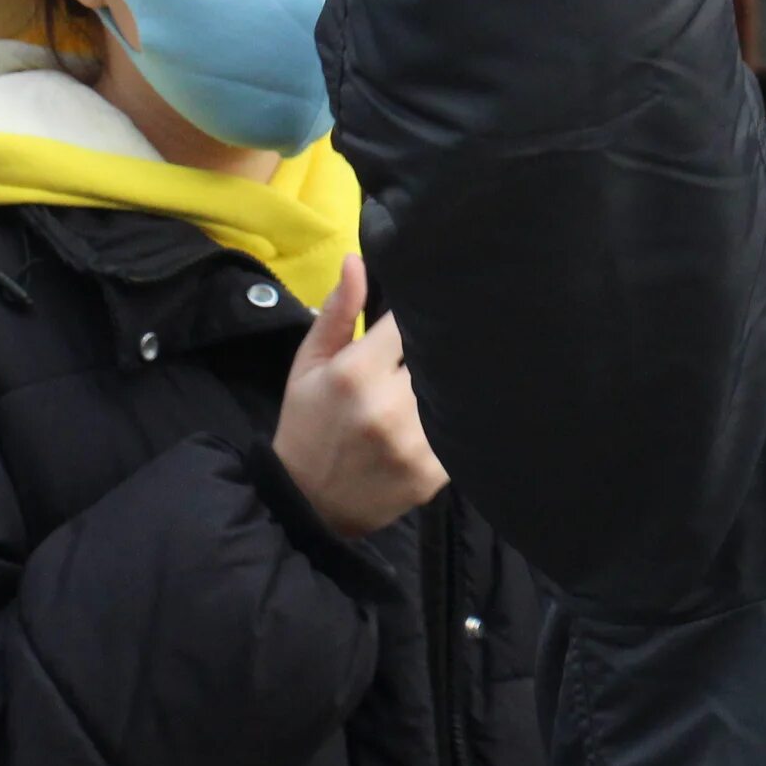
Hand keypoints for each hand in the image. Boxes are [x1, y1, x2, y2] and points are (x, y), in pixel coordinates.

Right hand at [271, 259, 447, 537]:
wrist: (308, 504)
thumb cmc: (306, 424)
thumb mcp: (309, 366)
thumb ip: (337, 312)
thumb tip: (357, 261)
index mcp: (356, 372)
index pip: (411, 321)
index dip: (422, 312)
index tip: (430, 307)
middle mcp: (391, 405)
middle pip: (439, 355)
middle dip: (439, 347)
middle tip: (446, 339)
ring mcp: (416, 442)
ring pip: (453, 391)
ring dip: (450, 383)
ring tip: (450, 376)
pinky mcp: (435, 472)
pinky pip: (459, 429)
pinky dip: (455, 419)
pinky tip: (448, 414)